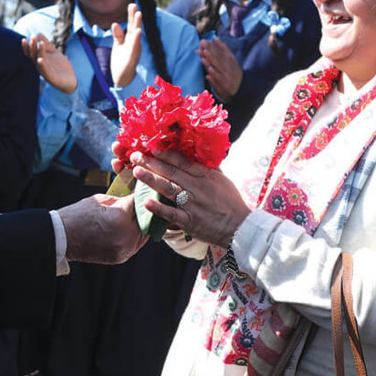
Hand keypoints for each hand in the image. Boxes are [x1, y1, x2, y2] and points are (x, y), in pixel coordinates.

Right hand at [22, 33, 77, 93]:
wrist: (70, 79)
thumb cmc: (60, 66)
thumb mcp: (53, 52)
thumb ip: (46, 44)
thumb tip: (38, 33)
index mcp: (39, 60)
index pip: (30, 53)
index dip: (26, 47)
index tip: (24, 39)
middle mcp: (40, 66)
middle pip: (34, 56)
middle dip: (32, 47)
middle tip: (32, 38)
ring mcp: (45, 72)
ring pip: (40, 62)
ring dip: (39, 53)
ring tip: (41, 44)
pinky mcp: (51, 78)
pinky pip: (45, 72)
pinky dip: (42, 66)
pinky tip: (41, 59)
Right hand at [58, 194, 147, 263]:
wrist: (61, 238)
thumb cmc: (78, 215)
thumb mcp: (102, 200)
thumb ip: (122, 200)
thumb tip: (136, 196)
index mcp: (120, 217)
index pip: (140, 201)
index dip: (142, 193)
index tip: (143, 189)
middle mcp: (125, 235)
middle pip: (146, 218)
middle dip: (145, 209)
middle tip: (145, 201)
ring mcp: (124, 249)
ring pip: (144, 233)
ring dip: (142, 223)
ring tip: (138, 214)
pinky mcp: (121, 257)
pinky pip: (135, 244)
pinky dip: (134, 235)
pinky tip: (131, 227)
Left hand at [110, 3, 142, 87]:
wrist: (122, 78)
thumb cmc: (121, 61)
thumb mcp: (118, 45)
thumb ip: (118, 35)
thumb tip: (115, 23)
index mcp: (130, 39)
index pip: (131, 25)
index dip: (132, 15)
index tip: (132, 4)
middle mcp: (133, 43)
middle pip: (134, 27)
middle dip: (134, 17)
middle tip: (134, 5)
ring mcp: (133, 50)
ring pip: (136, 36)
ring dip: (137, 25)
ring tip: (138, 14)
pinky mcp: (132, 58)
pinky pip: (134, 47)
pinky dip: (136, 40)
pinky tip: (138, 31)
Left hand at [130, 148, 251, 248]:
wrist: (240, 227)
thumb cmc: (231, 203)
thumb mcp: (222, 180)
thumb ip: (208, 168)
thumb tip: (198, 154)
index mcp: (205, 176)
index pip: (182, 161)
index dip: (166, 153)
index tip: (152, 147)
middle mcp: (197, 188)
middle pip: (171, 172)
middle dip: (151, 163)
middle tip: (135, 156)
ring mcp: (192, 204)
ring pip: (168, 189)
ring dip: (151, 180)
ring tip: (136, 171)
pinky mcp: (189, 221)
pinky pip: (171, 213)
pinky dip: (158, 208)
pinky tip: (145, 202)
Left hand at [197, 38, 243, 100]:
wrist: (242, 86)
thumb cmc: (233, 71)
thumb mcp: (231, 58)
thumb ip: (223, 49)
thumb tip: (215, 38)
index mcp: (229, 58)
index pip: (220, 51)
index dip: (212, 46)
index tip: (204, 41)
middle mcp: (228, 66)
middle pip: (218, 57)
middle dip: (210, 51)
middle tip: (202, 45)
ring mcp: (227, 75)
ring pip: (218, 67)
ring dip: (211, 61)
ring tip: (203, 55)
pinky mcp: (225, 85)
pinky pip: (219, 80)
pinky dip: (214, 76)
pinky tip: (208, 73)